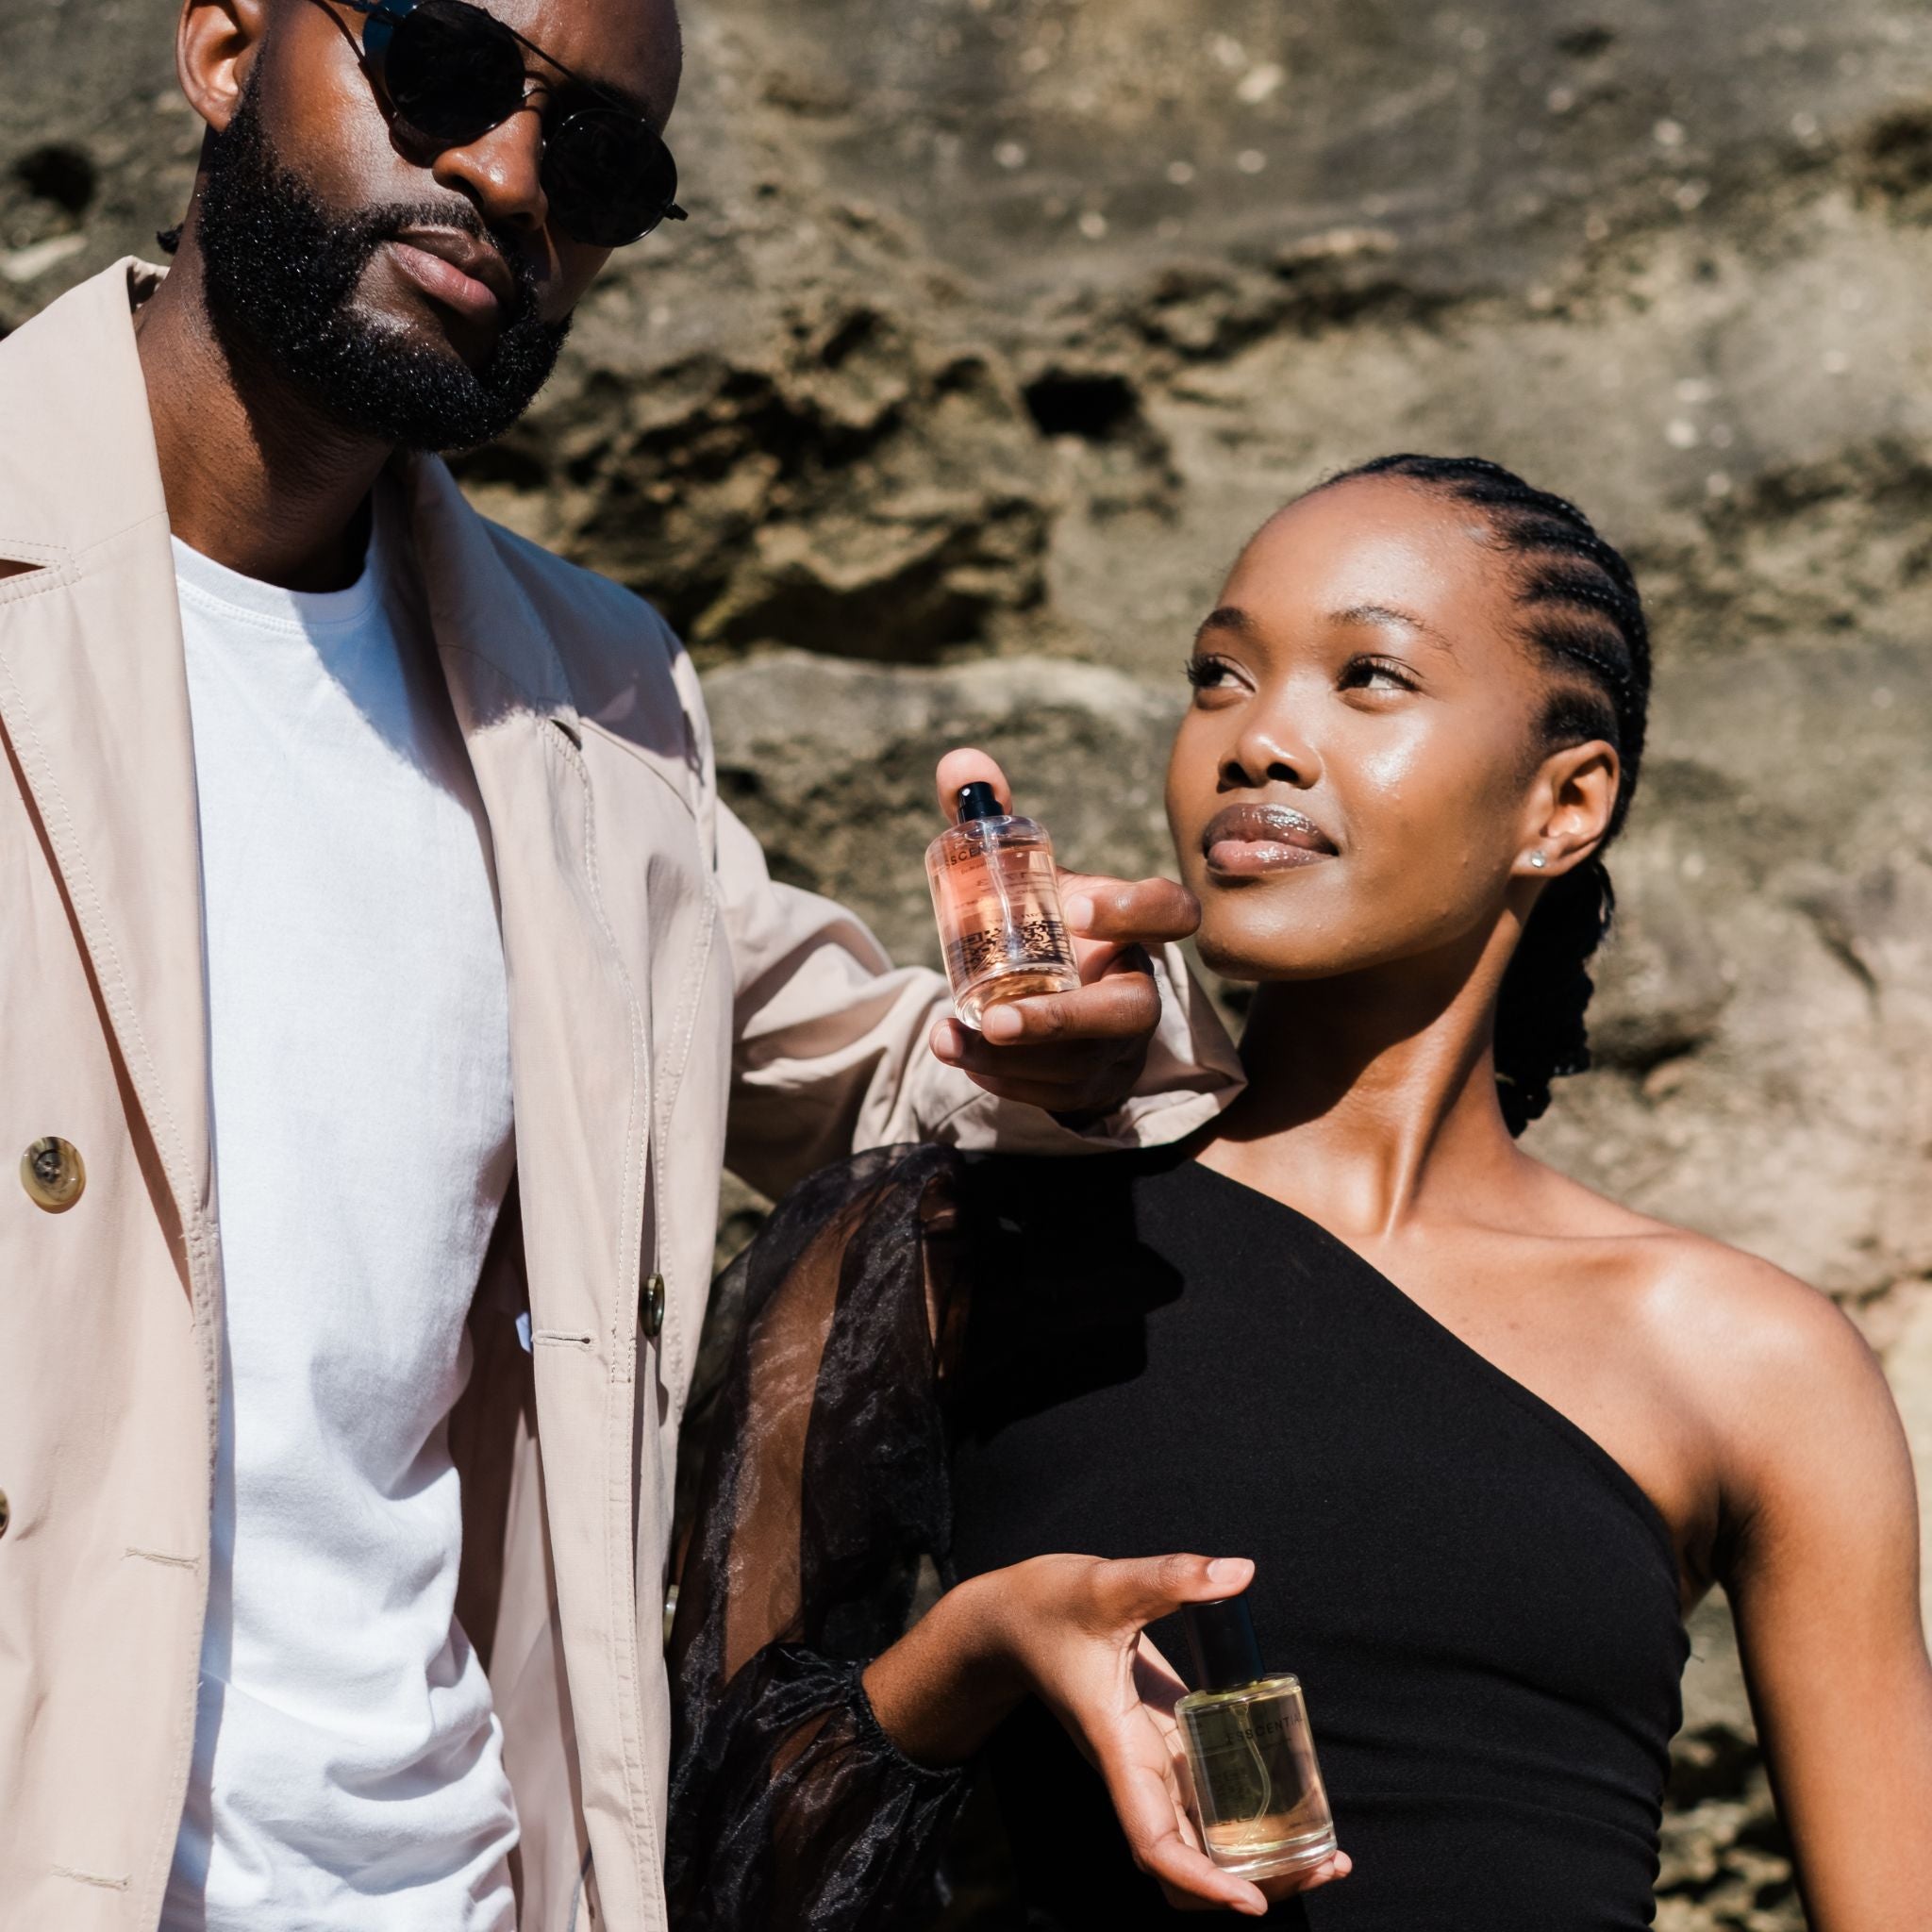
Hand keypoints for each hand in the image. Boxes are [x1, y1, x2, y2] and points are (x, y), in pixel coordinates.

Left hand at [927, 749, 1199, 1117]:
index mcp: (1133, 927)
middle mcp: (1135, 986)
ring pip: (1082, 1063)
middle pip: (1130, 1011)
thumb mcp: (1021, 874)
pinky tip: (955, 1051)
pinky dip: (1000, 1078)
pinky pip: (1052, 1094)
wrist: (1046, 998)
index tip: (1072, 902)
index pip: (1171, 912)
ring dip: (1015, 1059)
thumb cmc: (1042, 926)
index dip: (1134, 908)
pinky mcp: (1085, 1087)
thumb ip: (992, 818)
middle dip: (1066, 1018)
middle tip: (1000, 1014)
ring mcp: (1115, 1046)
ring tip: (955, 1037)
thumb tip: (959, 765)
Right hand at [978, 1554, 1348, 1914]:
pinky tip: (1294, 1803)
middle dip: (1253, 1882)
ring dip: (1257, 1859)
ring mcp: (1153, 1760)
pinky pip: (1206, 1801)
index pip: (1155, 1843)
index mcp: (1120, 1749)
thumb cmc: (1046, 1606)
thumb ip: (1172, 1577)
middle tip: (1327, 1867)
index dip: (1201, 1881)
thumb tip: (1240, 1571)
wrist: (1011, 1618)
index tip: (1252, 1902)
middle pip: (1190, 1863)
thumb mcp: (1109, 1584)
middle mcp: (1139, 1770)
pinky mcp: (1165, 1740)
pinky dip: (1246, 1819)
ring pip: (1202, 1840)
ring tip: (1325, 1853)